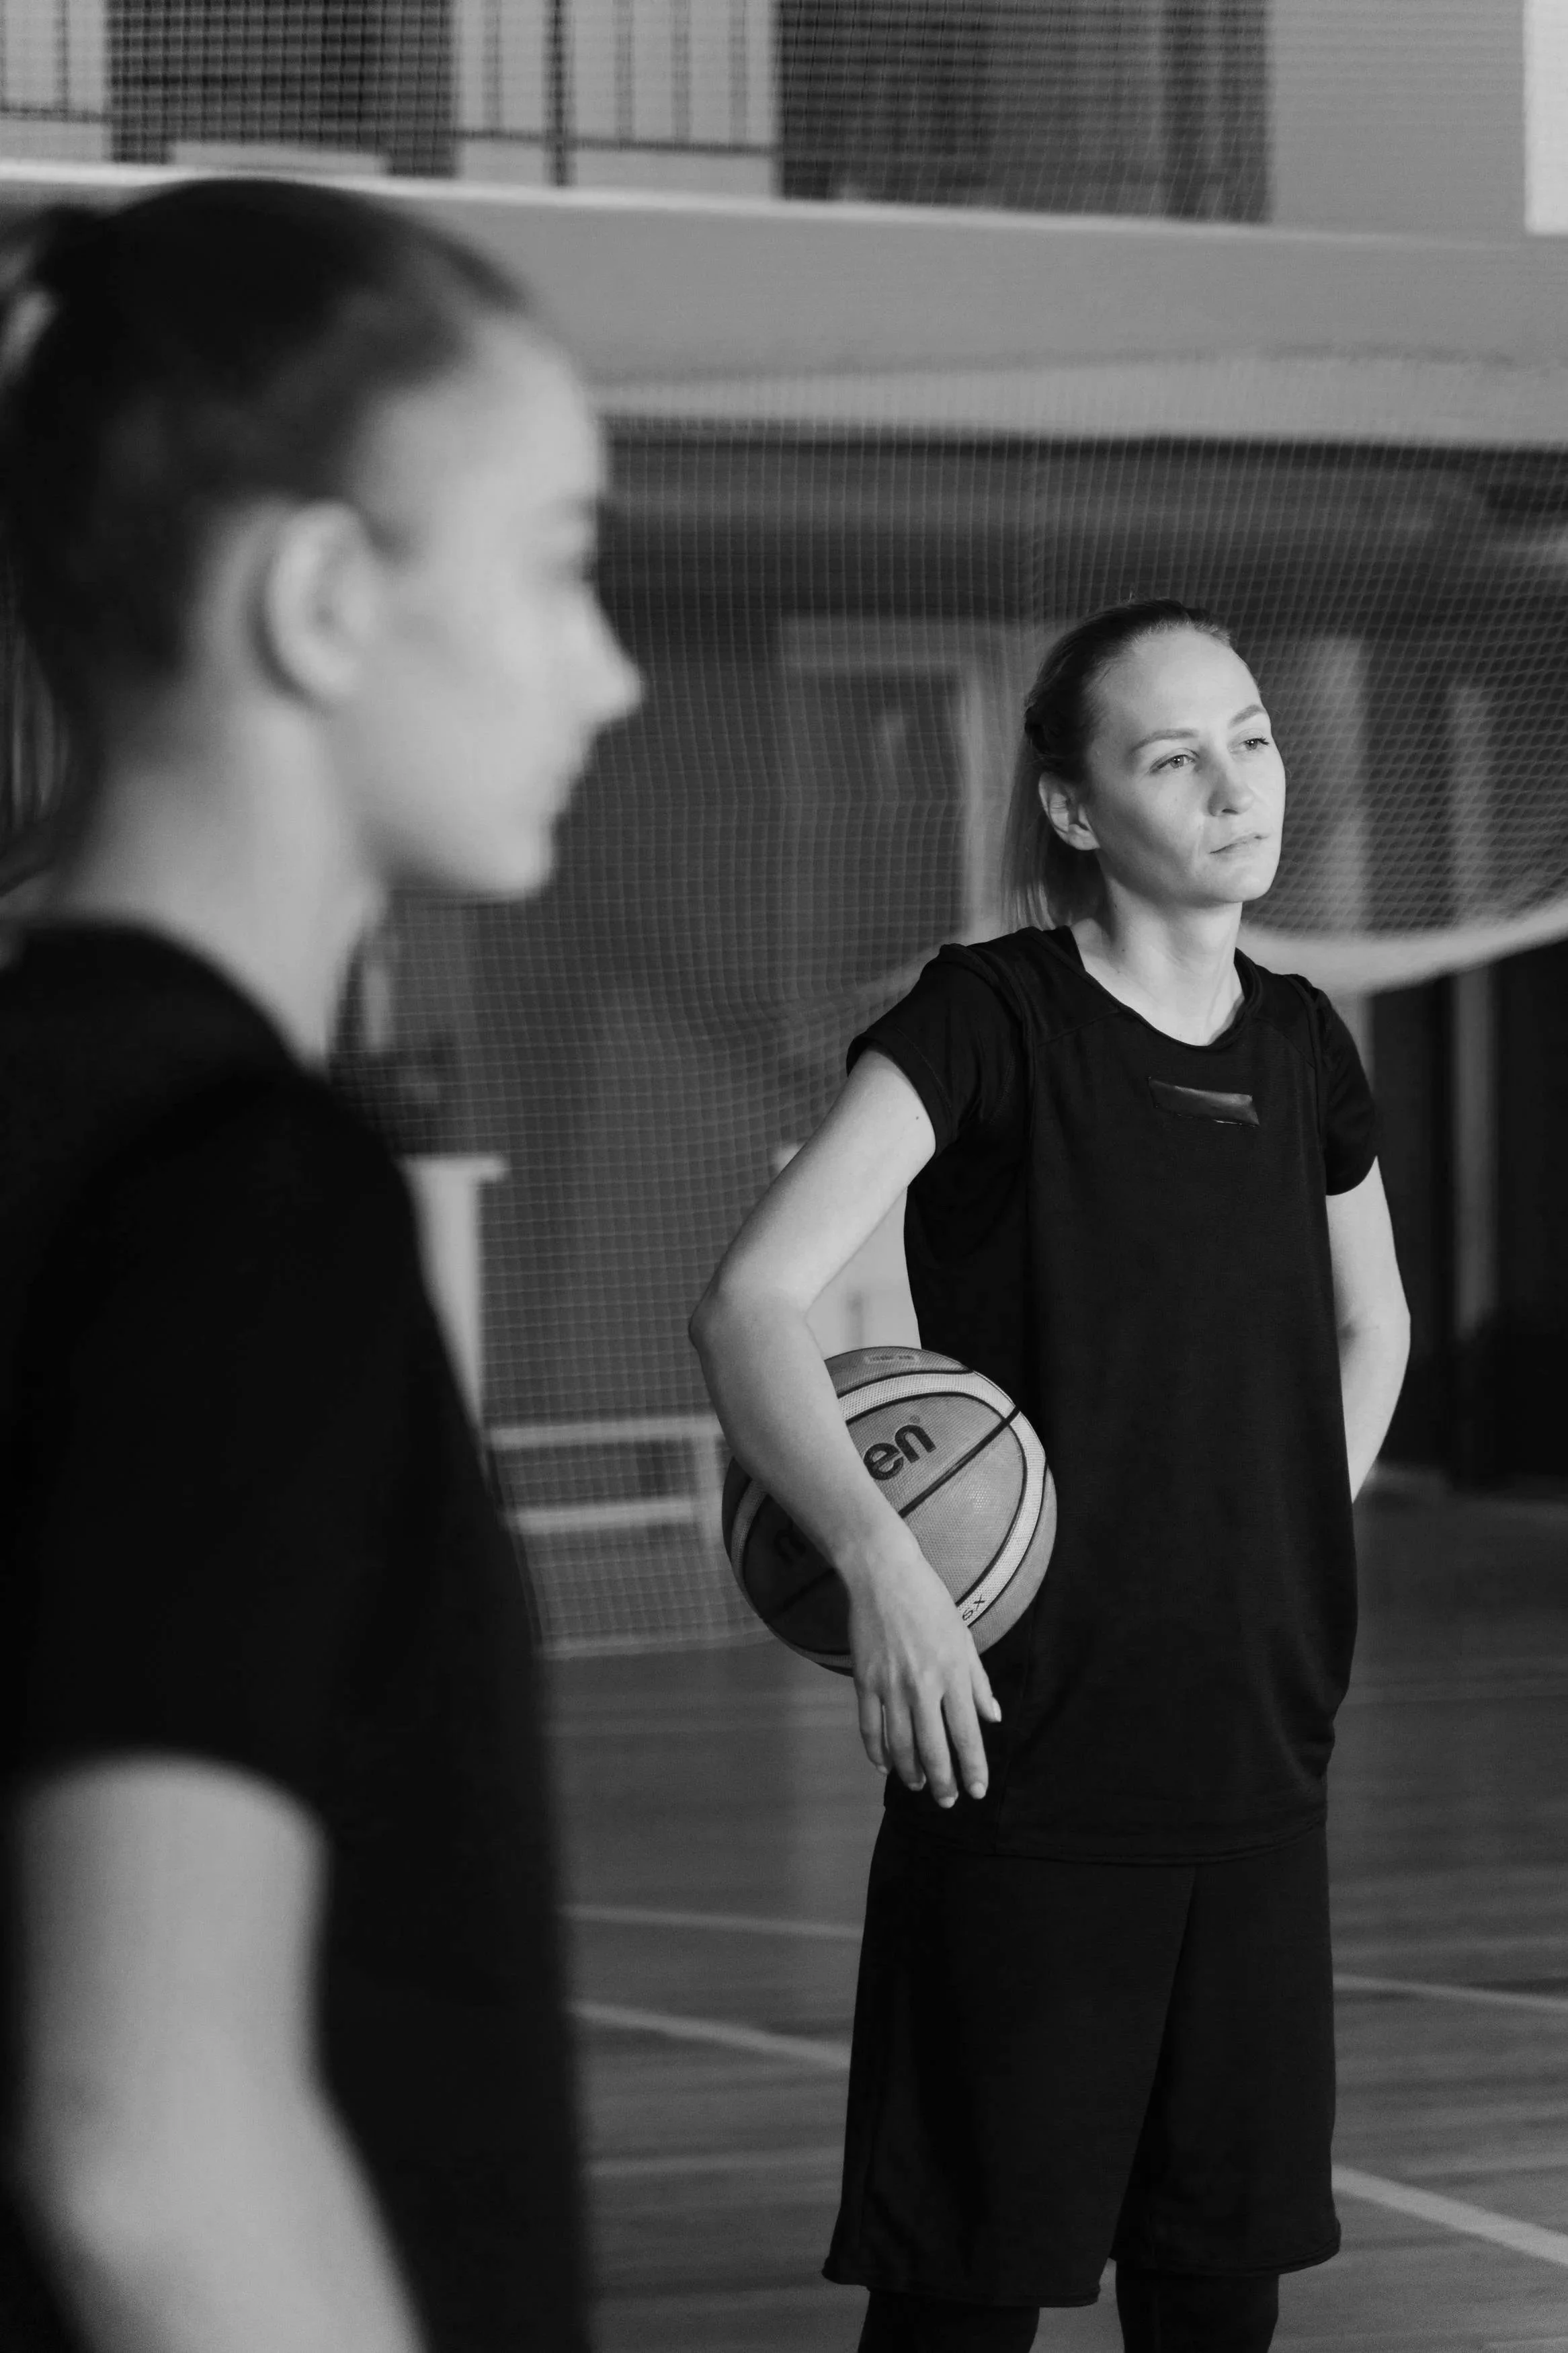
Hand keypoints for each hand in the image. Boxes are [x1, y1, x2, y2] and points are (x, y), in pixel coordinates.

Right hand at [843, 1539, 1001, 1806]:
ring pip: (900, 1745)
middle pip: (934, 1749)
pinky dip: (877, 1752)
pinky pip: (870, 1728)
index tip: (977, 1791)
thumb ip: (979, 1683)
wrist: (884, 1575)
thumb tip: (992, 1717)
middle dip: (942, 1782)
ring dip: (910, 1773)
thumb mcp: (964, 1639)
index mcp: (953, 1674)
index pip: (967, 1734)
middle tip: (947, 1801)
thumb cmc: (930, 1603)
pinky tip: (885, 1766)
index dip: (973, 1768)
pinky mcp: (865, 1680)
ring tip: (918, 1786)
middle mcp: (923, 1686)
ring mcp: (891, 1685)